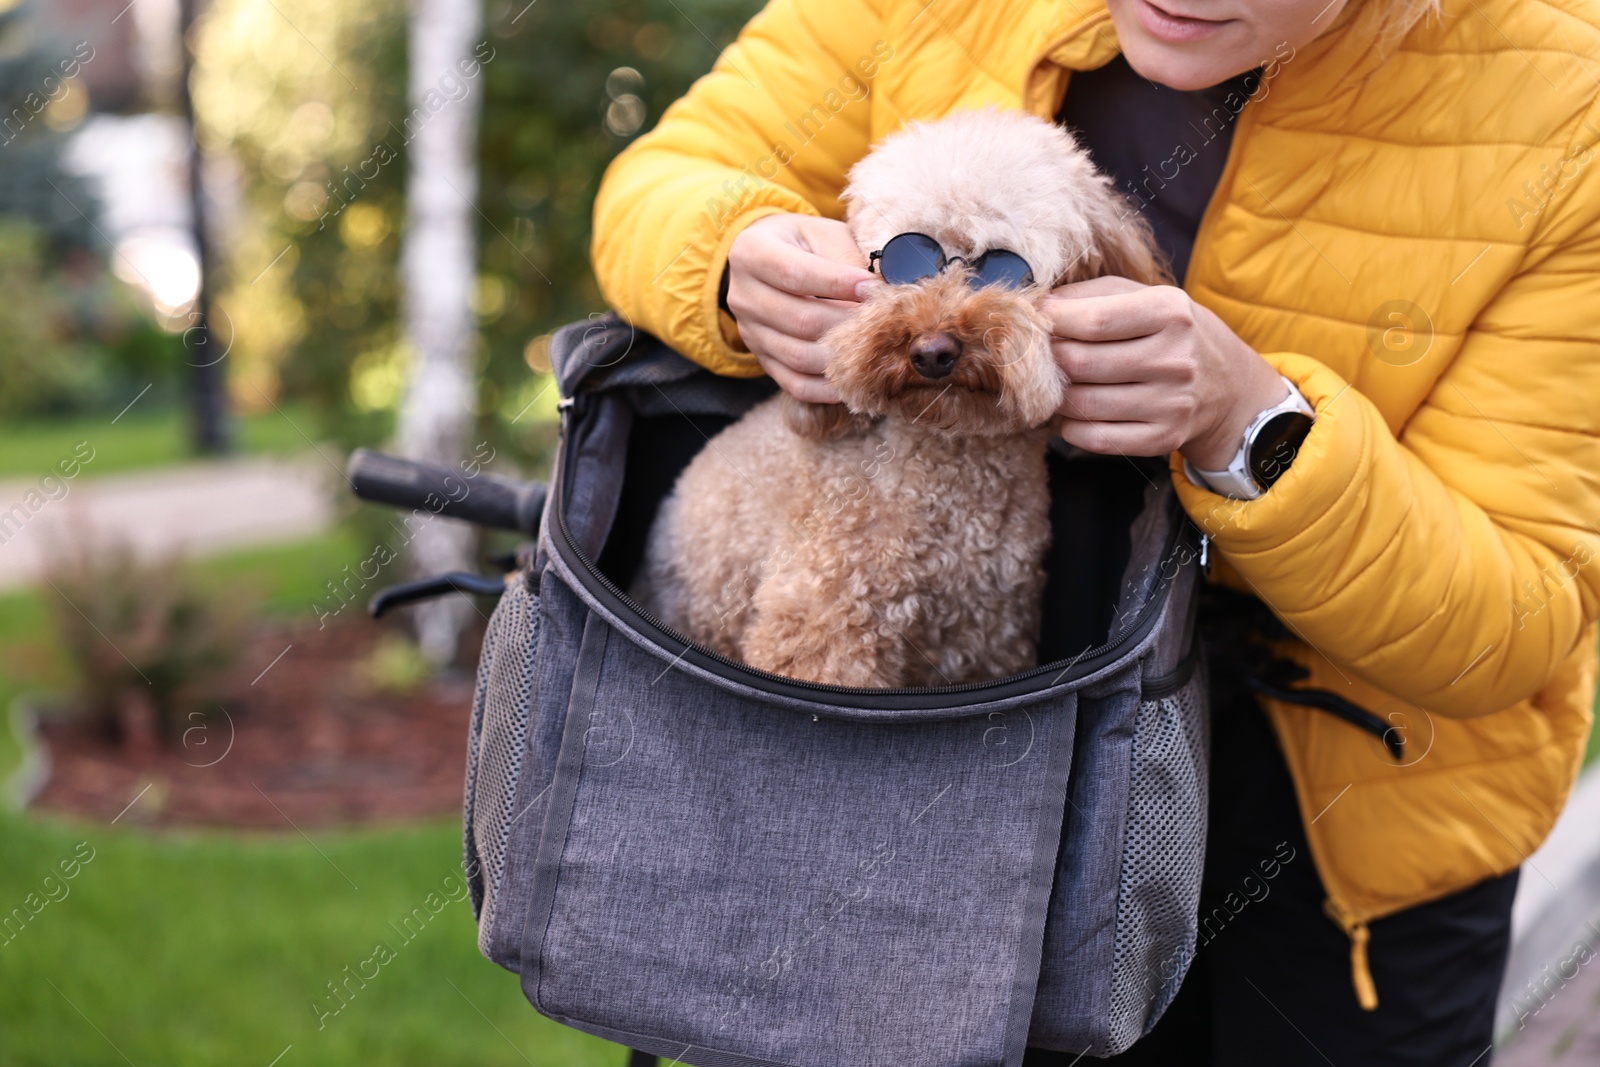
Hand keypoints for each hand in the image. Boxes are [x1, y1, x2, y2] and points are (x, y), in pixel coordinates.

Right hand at [725, 213, 877, 403]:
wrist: (772, 262)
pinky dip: (826, 388)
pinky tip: (853, 380)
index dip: (837, 284)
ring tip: (870, 348)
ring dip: (839, 357)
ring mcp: (749, 332)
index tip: (872, 289)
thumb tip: (879, 291)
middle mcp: (742, 295)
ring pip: (797, 356)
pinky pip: (794, 384)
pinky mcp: (762, 359)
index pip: (795, 274)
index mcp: (752, 252)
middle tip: (879, 322)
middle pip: (798, 320)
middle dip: (845, 324)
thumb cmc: (806, 244)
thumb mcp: (825, 235)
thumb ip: (846, 259)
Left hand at [1045, 277, 1286, 468]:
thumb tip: (1041, 304)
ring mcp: (1171, 403)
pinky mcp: (1163, 438)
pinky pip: (1095, 439)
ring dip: (1057, 395)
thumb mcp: (1146, 297)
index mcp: (1170, 312)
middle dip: (1050, 359)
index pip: (1093, 320)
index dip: (1053, 322)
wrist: (1227, 387)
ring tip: (1059, 384)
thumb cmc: (1172, 334)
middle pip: (1081, 363)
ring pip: (1082, 404)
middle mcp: (1175, 358)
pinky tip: (1075, 414)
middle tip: (1044, 356)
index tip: (1039, 321)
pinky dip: (1071, 428)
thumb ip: (1093, 295)